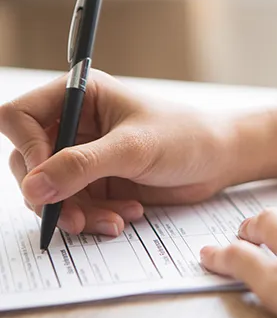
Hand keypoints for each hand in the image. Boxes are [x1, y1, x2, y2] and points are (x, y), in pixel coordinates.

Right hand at [0, 70, 231, 235]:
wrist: (215, 159)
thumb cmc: (184, 137)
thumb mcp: (133, 148)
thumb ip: (81, 165)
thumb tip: (33, 187)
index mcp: (81, 97)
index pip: (21, 118)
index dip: (28, 151)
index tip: (47, 181)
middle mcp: (78, 125)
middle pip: (32, 161)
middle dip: (54, 194)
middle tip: (77, 217)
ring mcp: (87, 155)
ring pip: (54, 190)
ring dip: (79, 212)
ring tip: (115, 220)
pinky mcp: (99, 180)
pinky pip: (78, 204)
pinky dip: (97, 216)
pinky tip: (126, 214)